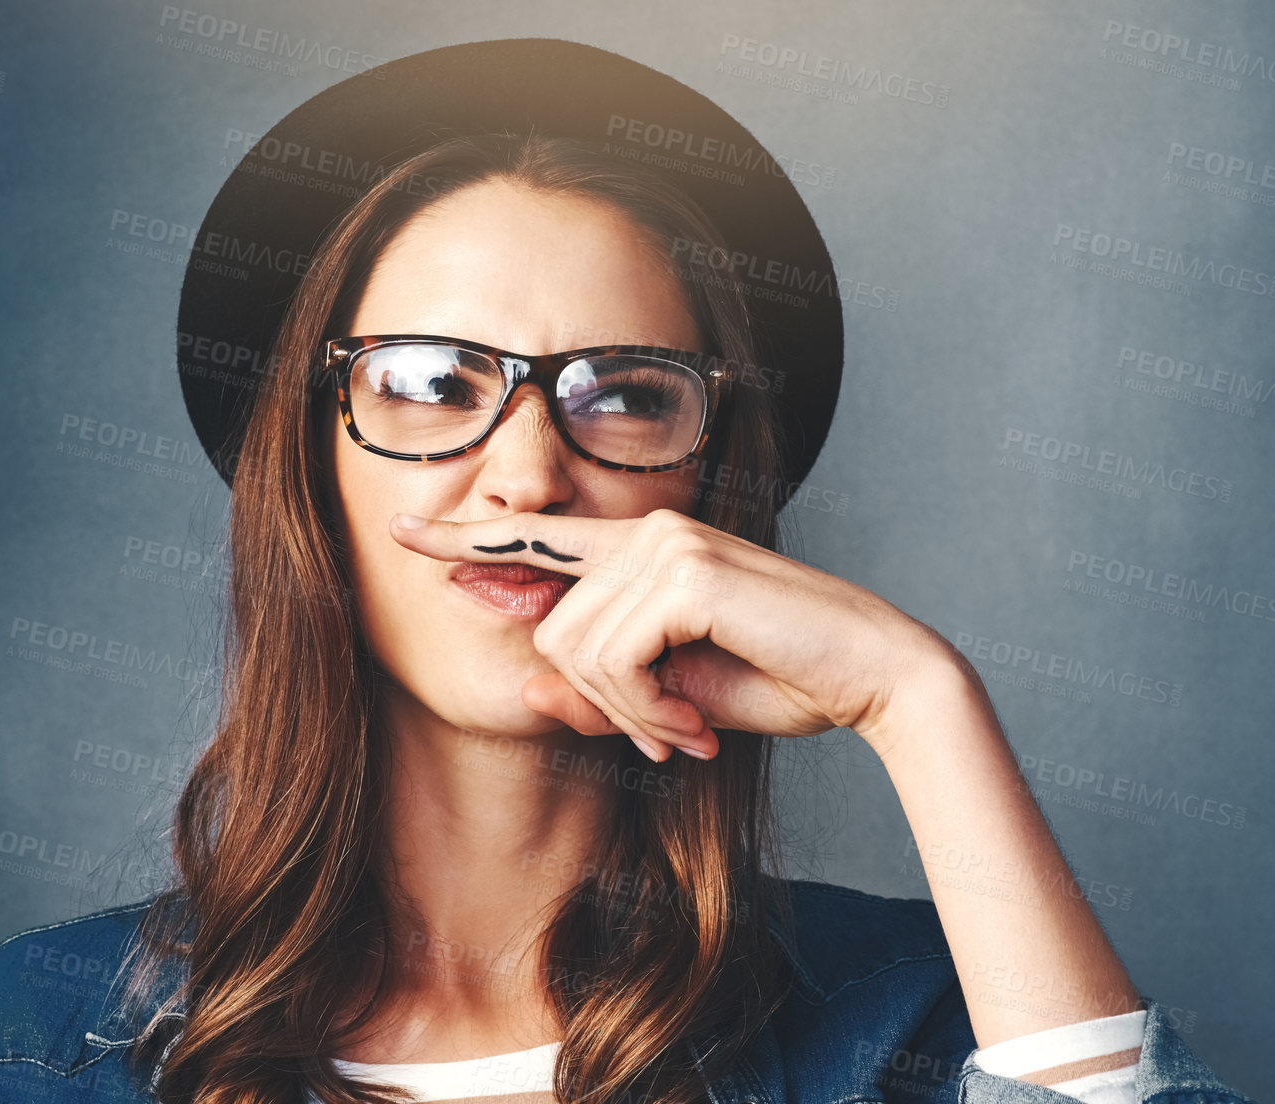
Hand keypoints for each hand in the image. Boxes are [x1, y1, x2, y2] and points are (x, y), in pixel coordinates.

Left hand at [387, 506, 953, 761]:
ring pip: (577, 648)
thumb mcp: (675, 697)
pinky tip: (692, 722)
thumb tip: (528, 689)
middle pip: (554, 630)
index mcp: (646, 551)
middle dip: (600, 702)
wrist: (873, 676)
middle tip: (666, 737)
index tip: (401, 533)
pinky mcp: (686, 572)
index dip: (467, 541)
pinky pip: (613, 656)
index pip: (540, 540)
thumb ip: (602, 687)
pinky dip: (644, 707)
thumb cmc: (784, 680)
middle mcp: (650, 532)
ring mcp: (668, 545)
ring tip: (686, 729)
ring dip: (626, 712)